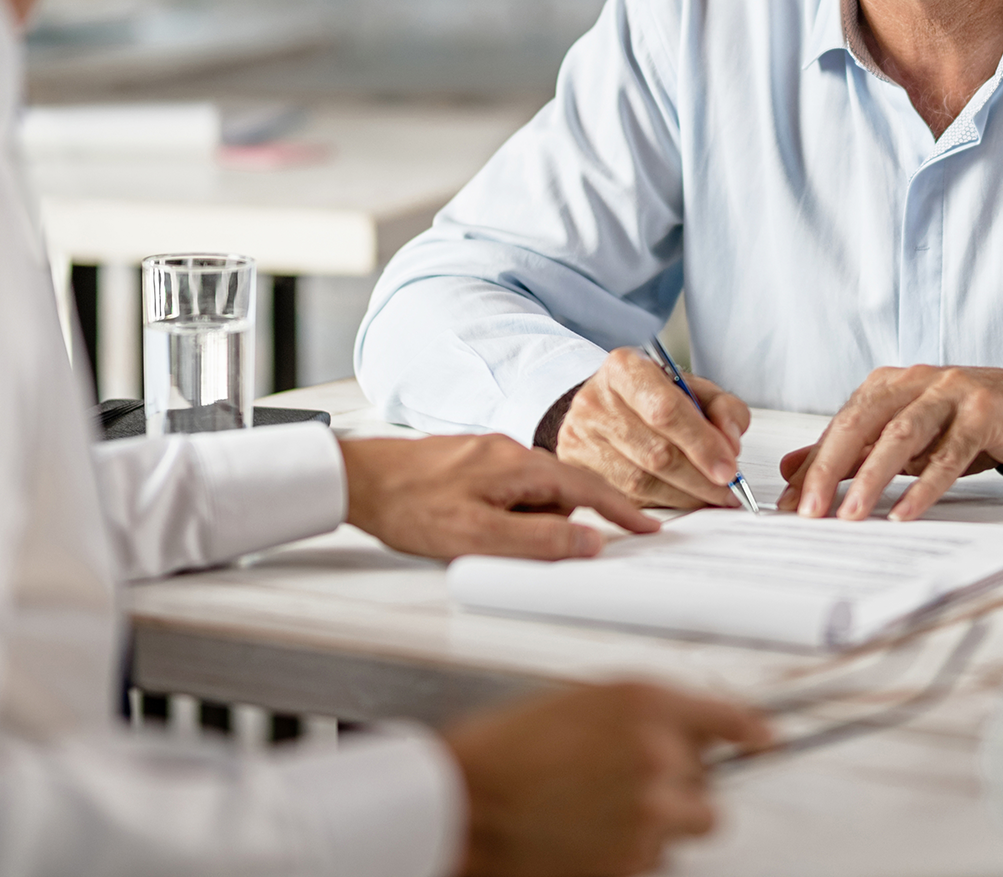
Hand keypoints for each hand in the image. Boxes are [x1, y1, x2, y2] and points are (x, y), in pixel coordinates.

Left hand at [340, 434, 657, 560]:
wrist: (353, 478)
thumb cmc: (408, 506)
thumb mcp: (476, 536)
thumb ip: (537, 542)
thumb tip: (590, 545)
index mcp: (520, 466)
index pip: (588, 489)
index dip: (622, 512)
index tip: (649, 529)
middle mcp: (511, 452)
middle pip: (558, 497)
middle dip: (548, 531)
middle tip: (504, 550)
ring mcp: (489, 456)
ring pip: (529, 498)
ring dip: (517, 527)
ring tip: (469, 540)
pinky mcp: (471, 464)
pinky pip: (506, 494)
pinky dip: (502, 518)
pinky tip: (466, 529)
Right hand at [442, 681, 769, 876]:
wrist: (461, 804)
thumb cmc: (508, 749)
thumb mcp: (584, 703)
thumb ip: (644, 716)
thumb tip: (689, 735)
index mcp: (647, 702)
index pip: (729, 717)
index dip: (752, 733)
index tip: (766, 742)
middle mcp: (659, 754)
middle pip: (708, 788)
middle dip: (679, 793)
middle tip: (625, 792)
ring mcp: (650, 813)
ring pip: (687, 830)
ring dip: (658, 828)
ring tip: (596, 818)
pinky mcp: (634, 864)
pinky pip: (655, 863)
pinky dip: (629, 858)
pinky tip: (583, 841)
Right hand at [556, 347, 750, 508]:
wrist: (603, 404)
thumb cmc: (651, 395)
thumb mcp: (692, 387)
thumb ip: (722, 407)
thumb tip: (730, 443)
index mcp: (625, 369)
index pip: (665, 410)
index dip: (701, 444)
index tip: (729, 469)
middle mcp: (595, 402)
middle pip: (655, 453)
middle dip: (699, 478)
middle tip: (728, 490)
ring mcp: (580, 439)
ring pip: (639, 482)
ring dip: (684, 496)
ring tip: (711, 497)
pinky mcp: (575, 470)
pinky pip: (624, 499)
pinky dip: (661, 504)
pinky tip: (682, 500)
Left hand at [777, 364, 1002, 522]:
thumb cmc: (958, 422)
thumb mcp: (899, 435)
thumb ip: (849, 452)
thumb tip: (791, 470)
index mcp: (887, 385)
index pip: (840, 425)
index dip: (814, 465)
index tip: (791, 505)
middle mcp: (914, 382)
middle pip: (861, 423)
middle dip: (830, 467)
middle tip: (811, 510)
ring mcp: (950, 394)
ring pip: (901, 435)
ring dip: (872, 478)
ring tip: (851, 516)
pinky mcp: (983, 414)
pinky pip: (949, 454)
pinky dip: (924, 486)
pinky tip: (905, 513)